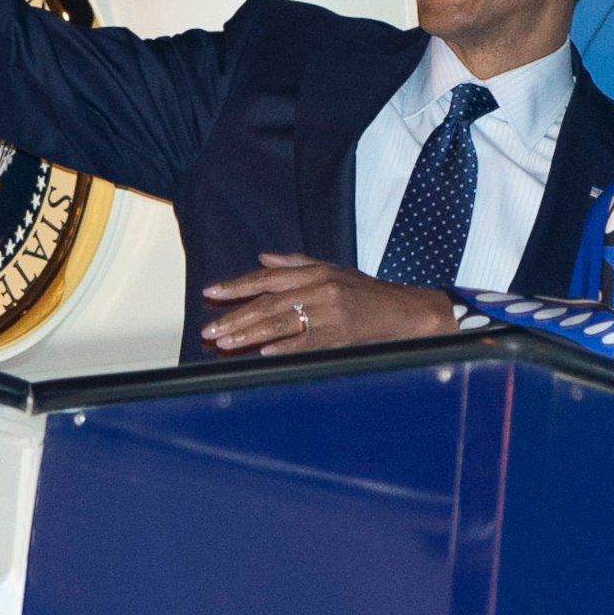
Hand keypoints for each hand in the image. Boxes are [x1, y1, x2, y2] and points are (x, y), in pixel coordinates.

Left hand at [201, 254, 459, 356]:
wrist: (403, 310)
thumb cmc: (365, 292)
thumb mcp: (331, 269)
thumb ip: (295, 264)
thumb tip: (262, 259)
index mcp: (315, 272)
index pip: (267, 278)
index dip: (237, 286)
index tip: (212, 293)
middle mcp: (320, 289)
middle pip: (269, 303)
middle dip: (236, 317)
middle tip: (210, 330)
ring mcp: (330, 313)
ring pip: (282, 324)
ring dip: (250, 335)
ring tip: (225, 344)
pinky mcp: (340, 335)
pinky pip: (307, 344)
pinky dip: (285, 349)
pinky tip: (263, 355)